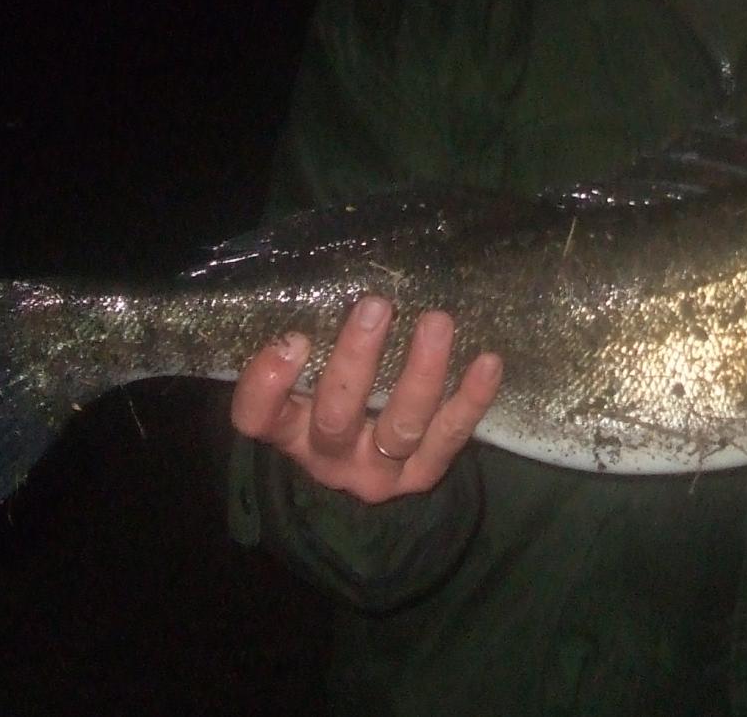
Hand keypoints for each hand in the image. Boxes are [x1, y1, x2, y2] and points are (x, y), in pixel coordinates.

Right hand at [230, 294, 502, 501]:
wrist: (369, 458)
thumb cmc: (334, 392)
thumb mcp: (307, 374)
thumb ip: (307, 338)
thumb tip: (330, 273)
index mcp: (289, 430)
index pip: (259, 418)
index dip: (268, 386)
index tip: (292, 338)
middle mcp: (329, 457)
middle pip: (336, 418)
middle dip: (356, 361)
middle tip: (375, 306)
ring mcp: (379, 471)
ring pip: (400, 427)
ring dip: (421, 373)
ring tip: (436, 322)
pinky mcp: (424, 473)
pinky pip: (450, 436)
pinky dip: (470, 399)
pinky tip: (487, 362)